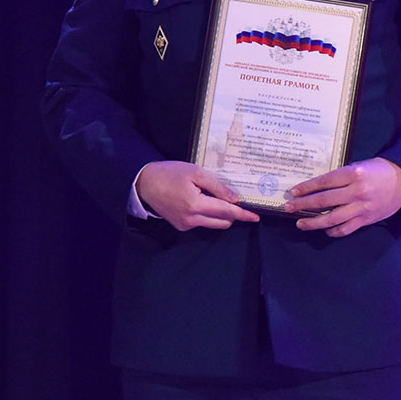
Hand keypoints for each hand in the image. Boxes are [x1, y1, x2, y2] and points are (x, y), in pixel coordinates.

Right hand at [136, 161, 261, 229]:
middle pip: (222, 221)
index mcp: (195, 205)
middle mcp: (191, 219)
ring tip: (218, 199)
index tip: (256, 217)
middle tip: (237, 201)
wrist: (144, 184)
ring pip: (213, 224)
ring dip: (221, 215)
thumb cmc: (170, 173)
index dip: (243, 214)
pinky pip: (201, 223)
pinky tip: (203, 201)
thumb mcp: (196, 173)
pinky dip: (208, 215)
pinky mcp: (180, 226)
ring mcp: (185, 225)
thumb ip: (217, 186)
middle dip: (233, 214)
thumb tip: (235, 199)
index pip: (226, 212)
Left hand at [284, 157, 400, 236]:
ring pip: (331, 218)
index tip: (294, 192)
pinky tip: (325, 230)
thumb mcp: (360, 166)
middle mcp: (356, 191)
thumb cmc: (379, 171)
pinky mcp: (366, 220)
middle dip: (303, 204)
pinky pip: (344, 229)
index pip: (324, 182)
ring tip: (300, 223)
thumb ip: (342, 177)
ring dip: (313, 222)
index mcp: (354, 174)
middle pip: (324, 200)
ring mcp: (361, 207)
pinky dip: (332, 231)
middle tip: (290, 207)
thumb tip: (318, 187)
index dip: (307, 187)